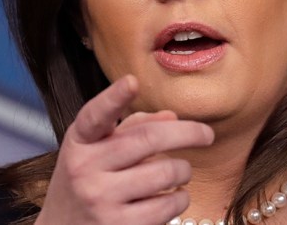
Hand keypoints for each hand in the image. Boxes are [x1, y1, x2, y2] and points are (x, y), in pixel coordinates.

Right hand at [35, 75, 214, 223]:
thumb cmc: (86, 180)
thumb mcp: (96, 150)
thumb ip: (130, 129)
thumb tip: (172, 117)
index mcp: (79, 142)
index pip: (95, 116)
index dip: (114, 98)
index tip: (132, 81)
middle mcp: (85, 169)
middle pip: (147, 140)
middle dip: (187, 133)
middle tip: (207, 134)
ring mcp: (100, 200)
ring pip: (166, 172)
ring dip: (184, 170)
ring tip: (181, 173)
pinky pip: (167, 206)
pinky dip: (180, 198)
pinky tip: (173, 197)